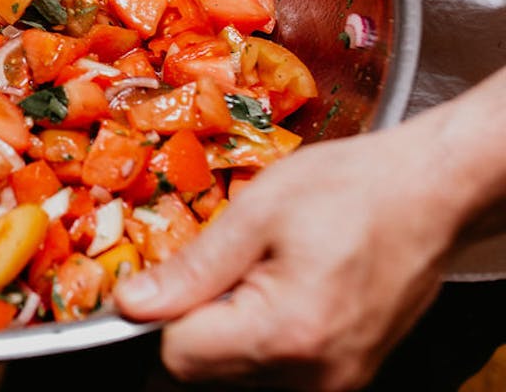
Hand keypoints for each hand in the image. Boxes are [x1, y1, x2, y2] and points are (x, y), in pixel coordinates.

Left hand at [113, 119, 460, 389]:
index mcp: (286, 333)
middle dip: (188, 325)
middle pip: (203, 377)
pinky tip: (270, 295)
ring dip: (220, 335)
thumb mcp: (257, 211)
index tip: (161, 279)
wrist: (430, 194)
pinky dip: (253, 342)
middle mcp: (313, 377)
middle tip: (214, 269)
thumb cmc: (351, 189)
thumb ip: (192, 268)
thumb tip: (132, 305)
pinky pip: (270, 375)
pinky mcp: (343, 379)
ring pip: (233, 380)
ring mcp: (333, 384)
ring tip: (249, 277)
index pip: (178, 359)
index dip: (159, 315)